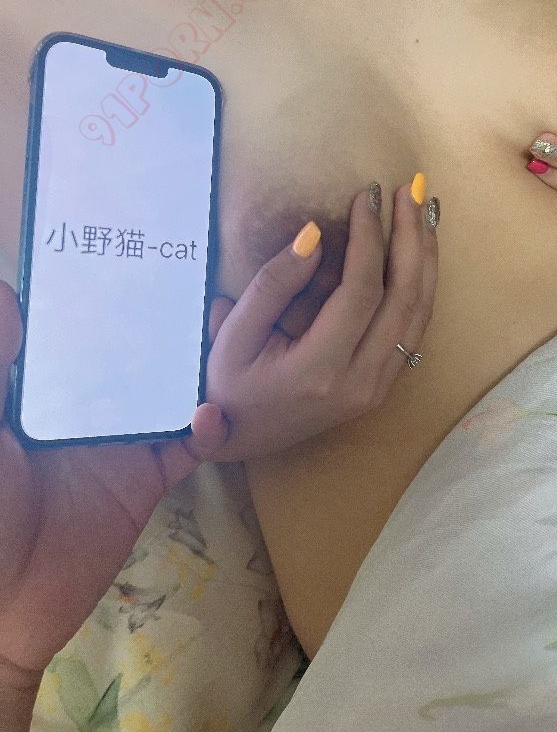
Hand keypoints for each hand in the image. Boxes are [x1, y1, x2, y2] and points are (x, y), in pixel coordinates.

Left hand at [0, 282, 229, 688]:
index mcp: (46, 388)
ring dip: (199, 368)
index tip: (145, 262)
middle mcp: (88, 405)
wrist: (5, 605)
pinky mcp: (147, 479)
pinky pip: (188, 448)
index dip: (112, 300)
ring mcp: (122, 441)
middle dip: (167, 326)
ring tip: (224, 336)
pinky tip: (212, 416)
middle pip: (137, 356)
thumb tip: (7, 290)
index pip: (85, 333)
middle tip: (203, 294)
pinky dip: (208, 429)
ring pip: (170, 392)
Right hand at [205, 180, 438, 460]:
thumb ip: (273, 284)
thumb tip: (313, 234)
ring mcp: (379, 386)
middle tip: (410, 189)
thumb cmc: (229, 385)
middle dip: (410, 237)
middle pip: (404, 297)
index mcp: (322, 369)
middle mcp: (362, 381)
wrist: (240, 439)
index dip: (369, 238)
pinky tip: (419, 251)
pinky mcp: (384, 384)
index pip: (362, 291)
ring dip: (424, 257)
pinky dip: (422, 283)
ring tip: (423, 210)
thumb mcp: (234, 334)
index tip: (366, 196)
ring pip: (420, 312)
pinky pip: (415, 327)